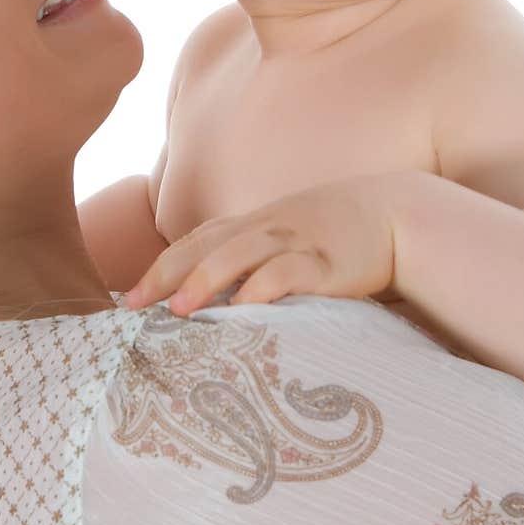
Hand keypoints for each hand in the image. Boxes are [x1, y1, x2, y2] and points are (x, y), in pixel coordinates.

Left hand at [125, 172, 413, 315]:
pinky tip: (242, 310)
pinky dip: (261, 288)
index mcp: (252, 224)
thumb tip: (212, 303)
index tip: (128, 299)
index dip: (159, 268)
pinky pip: (286, 272)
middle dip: (165, 274)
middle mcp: (265, 227)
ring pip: (239, 253)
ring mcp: (294, 241)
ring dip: (204, 280)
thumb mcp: (286, 240)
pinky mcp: (324, 261)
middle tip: (134, 305)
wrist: (395, 214)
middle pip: (204, 245)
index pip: (194, 242)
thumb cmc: (334, 235)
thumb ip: (252, 262)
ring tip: (178, 308)